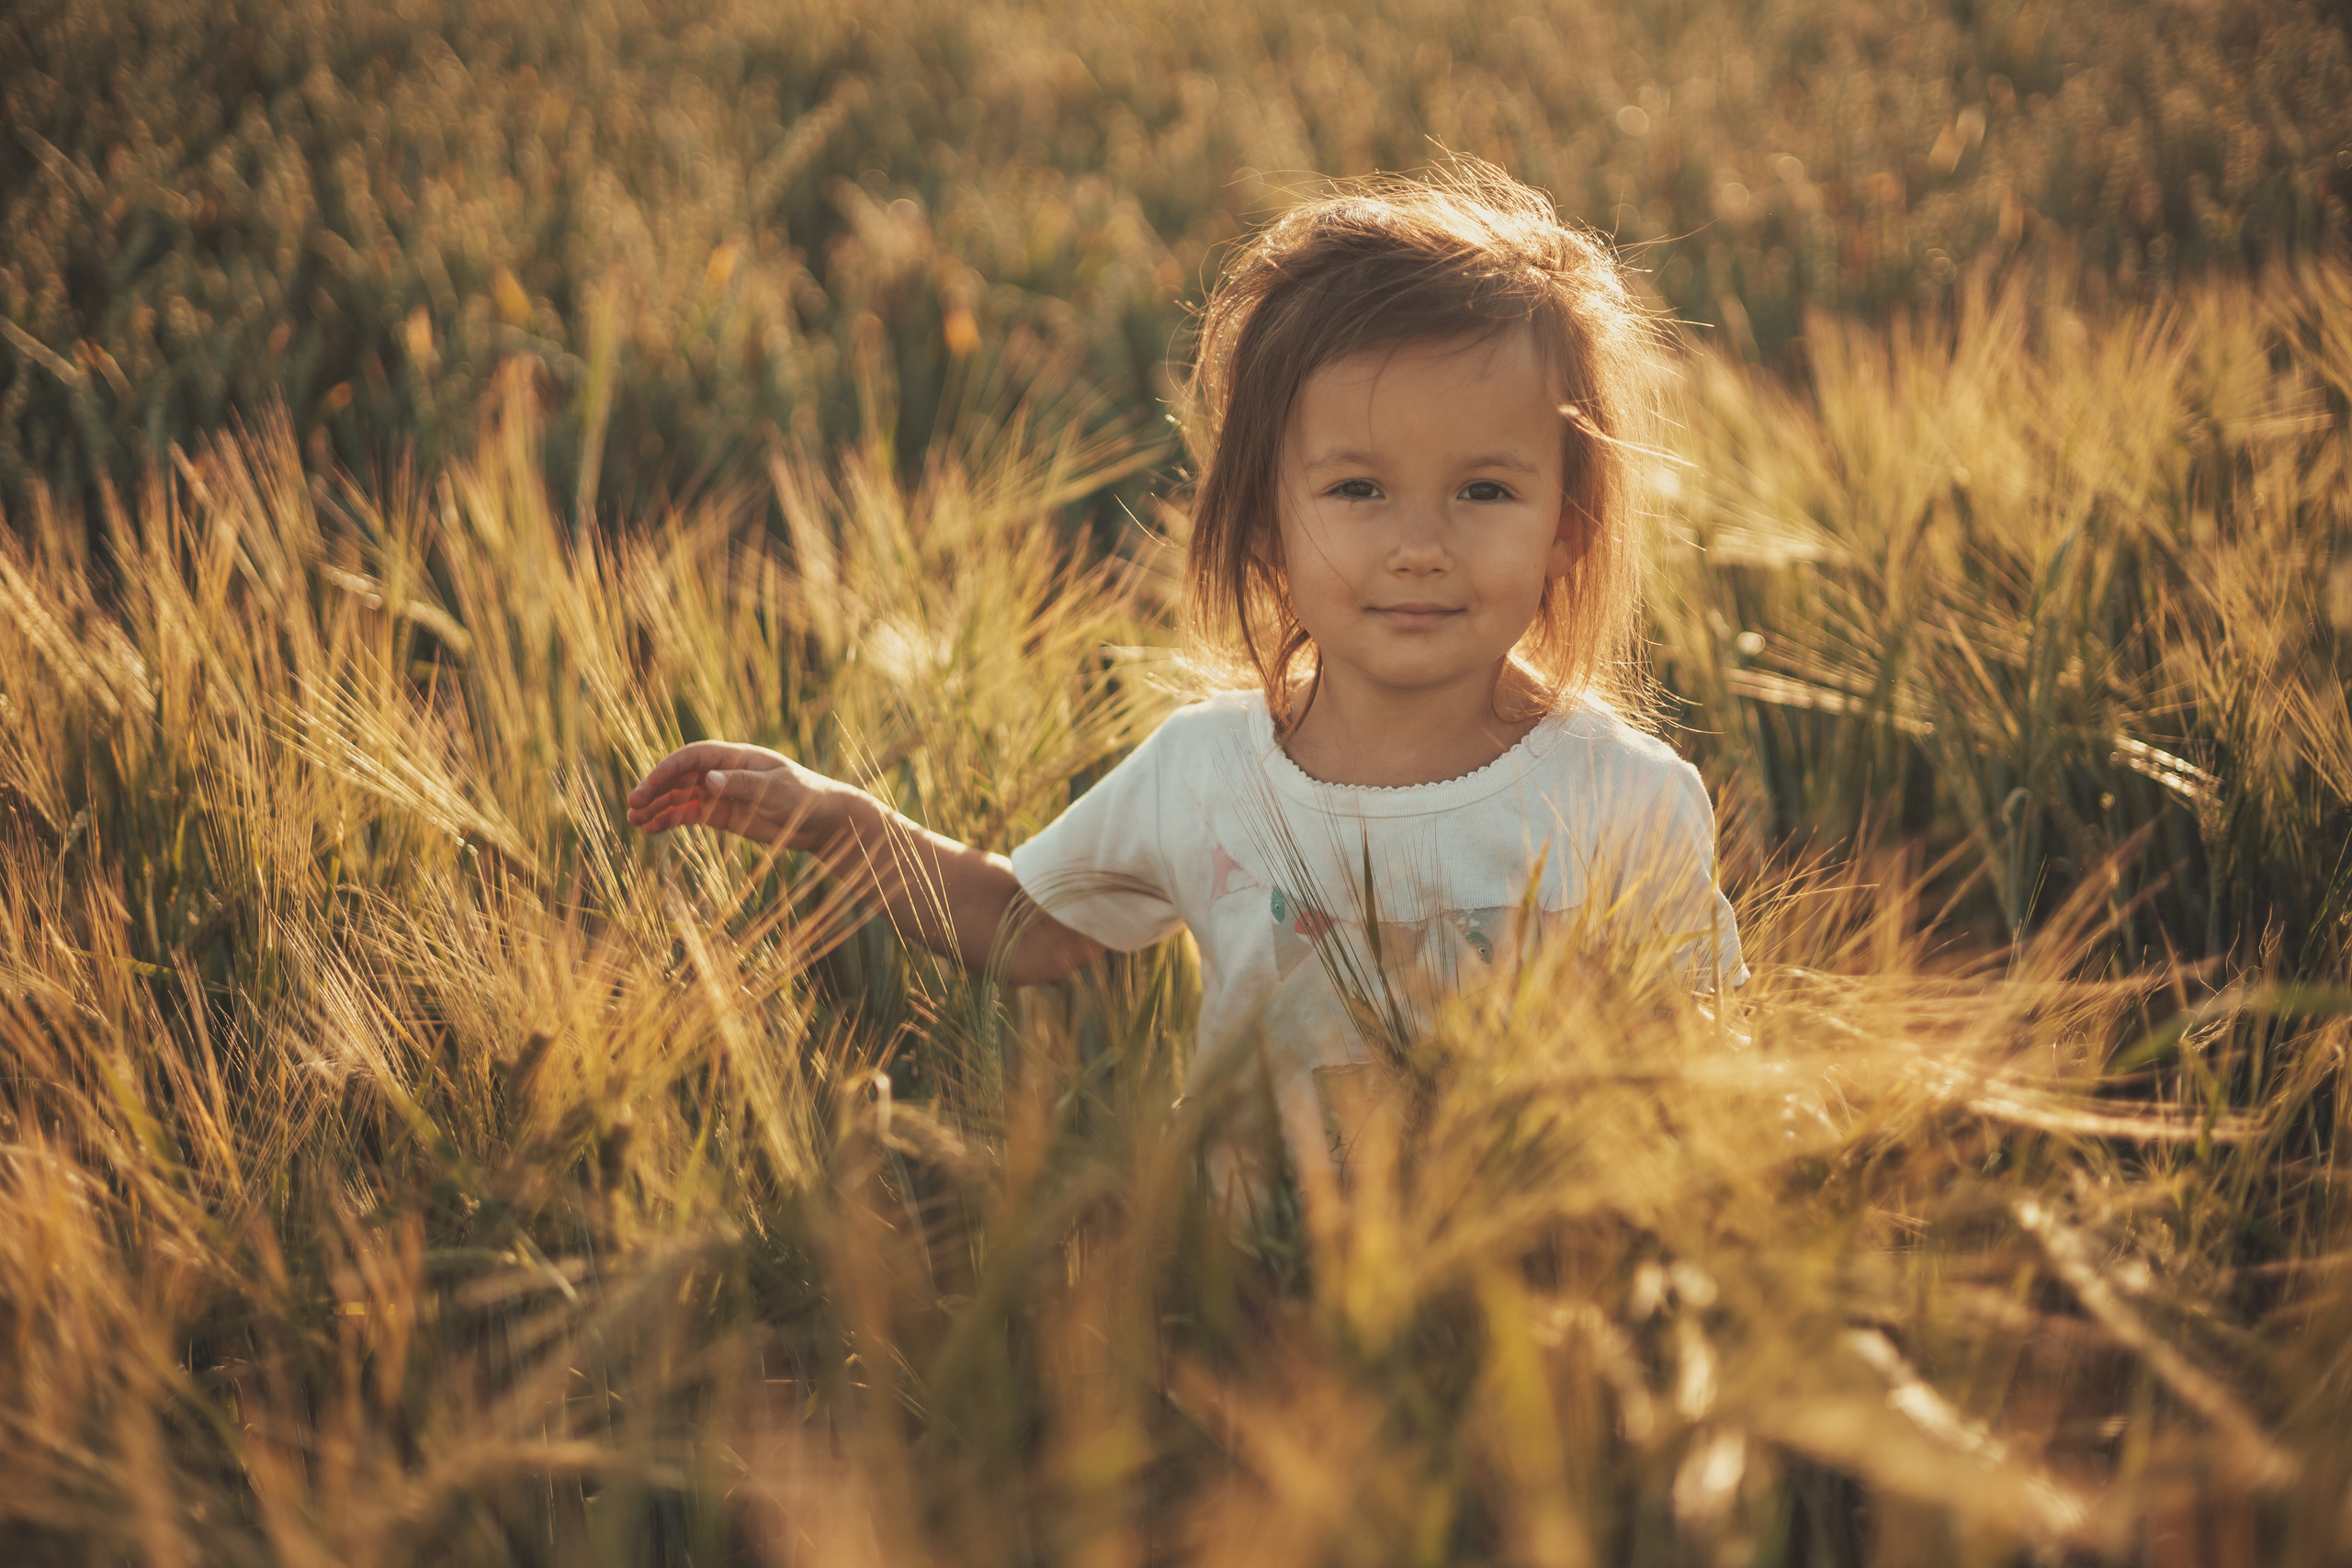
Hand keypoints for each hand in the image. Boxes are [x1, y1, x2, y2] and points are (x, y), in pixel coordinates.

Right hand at [624, 741, 858, 848]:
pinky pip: (689, 814)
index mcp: (735, 757)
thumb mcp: (775, 789)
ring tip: (634, 821)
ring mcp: (720, 793)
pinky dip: (669, 820)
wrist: (821, 820)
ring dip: (657, 806)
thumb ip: (741, 784)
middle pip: (680, 776)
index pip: (692, 757)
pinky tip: (651, 829)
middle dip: (655, 789)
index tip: (649, 785)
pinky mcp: (721, 814)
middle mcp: (723, 772)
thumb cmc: (803, 796)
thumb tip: (707, 779)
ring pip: (680, 796)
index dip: (668, 769)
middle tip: (633, 806)